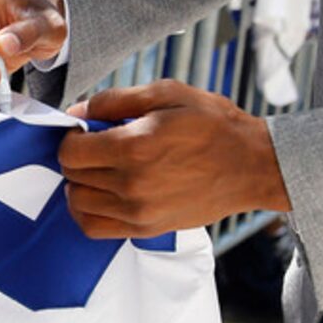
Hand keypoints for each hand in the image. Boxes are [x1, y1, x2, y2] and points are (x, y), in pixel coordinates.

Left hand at [58, 81, 288, 238]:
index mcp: (134, 147)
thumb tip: (78, 110)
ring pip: (78, 203)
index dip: (72, 136)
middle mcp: (132, 184)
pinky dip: (88, 211)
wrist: (251, 166)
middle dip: (78, 157)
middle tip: (96, 146)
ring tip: (100, 170)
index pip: (70, 151)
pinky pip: (94, 228)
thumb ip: (116, 99)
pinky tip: (102, 194)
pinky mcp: (147, 229)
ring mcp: (138, 211)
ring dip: (81, 184)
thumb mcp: (168, 93)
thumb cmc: (214, 125)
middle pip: (72, 176)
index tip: (87, 130)